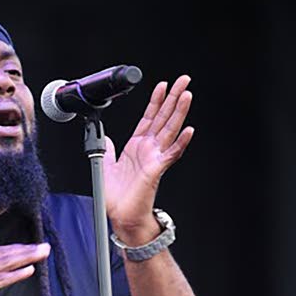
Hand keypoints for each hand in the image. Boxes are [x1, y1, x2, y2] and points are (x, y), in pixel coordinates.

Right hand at [0, 243, 49, 295]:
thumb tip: (9, 267)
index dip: (15, 248)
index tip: (32, 247)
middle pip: (1, 255)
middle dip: (25, 250)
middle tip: (44, 247)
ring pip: (4, 264)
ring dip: (26, 258)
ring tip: (42, 253)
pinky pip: (2, 280)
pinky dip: (18, 274)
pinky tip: (31, 269)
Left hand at [103, 75, 193, 238]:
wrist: (121, 216)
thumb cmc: (117, 197)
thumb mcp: (106, 167)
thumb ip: (108, 150)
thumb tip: (105, 138)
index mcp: (137, 147)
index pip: (149, 117)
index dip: (156, 101)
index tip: (161, 85)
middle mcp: (148, 150)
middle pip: (164, 118)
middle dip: (173, 98)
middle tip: (183, 79)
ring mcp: (154, 158)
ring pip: (170, 130)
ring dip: (179, 112)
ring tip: (187, 94)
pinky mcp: (156, 170)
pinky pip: (171, 154)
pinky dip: (180, 143)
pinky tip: (189, 130)